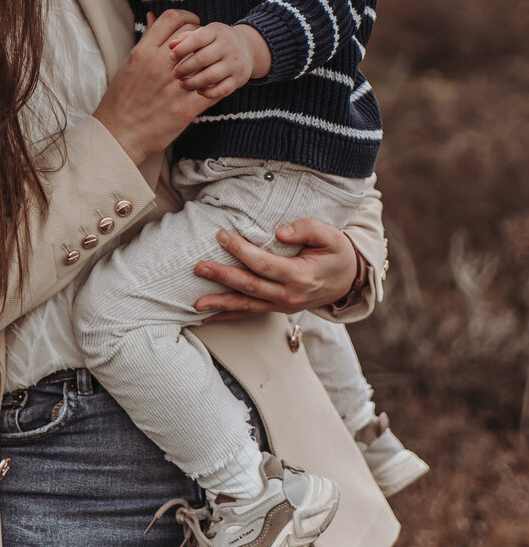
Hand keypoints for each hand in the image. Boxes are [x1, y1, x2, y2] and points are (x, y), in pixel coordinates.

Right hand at [94, 10, 213, 165]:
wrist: (118, 135)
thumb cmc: (120, 100)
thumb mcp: (128, 65)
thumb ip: (145, 41)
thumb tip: (152, 16)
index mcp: (142, 52)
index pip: (171, 18)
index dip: (186, 16)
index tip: (191, 22)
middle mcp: (159, 64)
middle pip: (191, 34)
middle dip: (199, 34)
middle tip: (201, 42)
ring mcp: (174, 86)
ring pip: (204, 57)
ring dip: (208, 57)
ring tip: (207, 62)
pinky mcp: (186, 108)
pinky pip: (212, 88)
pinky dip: (216, 82)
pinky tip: (213, 82)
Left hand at [169, 23, 271, 98]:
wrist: (248, 48)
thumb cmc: (216, 40)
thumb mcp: (205, 34)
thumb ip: (187, 38)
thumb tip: (171, 45)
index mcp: (216, 32)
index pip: (198, 39)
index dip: (182, 49)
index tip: (171, 57)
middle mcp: (228, 47)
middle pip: (202, 59)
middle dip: (185, 68)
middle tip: (174, 73)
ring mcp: (235, 64)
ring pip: (211, 76)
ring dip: (193, 82)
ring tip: (182, 83)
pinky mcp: (239, 79)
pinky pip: (222, 90)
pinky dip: (208, 93)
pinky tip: (198, 90)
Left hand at [192, 218, 357, 319]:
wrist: (350, 280)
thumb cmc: (337, 253)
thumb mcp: (330, 235)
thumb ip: (306, 229)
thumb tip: (279, 231)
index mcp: (300, 276)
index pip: (264, 264)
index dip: (241, 250)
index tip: (221, 235)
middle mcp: (289, 295)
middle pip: (250, 287)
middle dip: (222, 277)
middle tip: (199, 267)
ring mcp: (283, 305)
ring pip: (247, 306)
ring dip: (220, 304)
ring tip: (196, 304)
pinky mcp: (278, 308)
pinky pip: (251, 313)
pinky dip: (229, 316)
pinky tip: (210, 318)